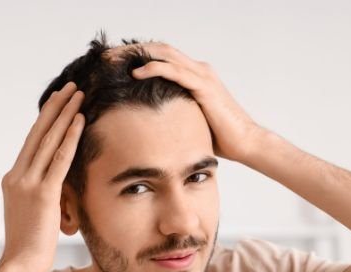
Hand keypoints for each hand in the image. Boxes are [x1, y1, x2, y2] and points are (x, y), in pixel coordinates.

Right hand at [0, 81, 84, 271]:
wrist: (20, 263)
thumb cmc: (30, 245)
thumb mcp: (32, 213)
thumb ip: (41, 194)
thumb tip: (56, 187)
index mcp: (13, 179)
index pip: (31, 143)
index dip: (45, 120)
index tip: (56, 102)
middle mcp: (17, 176)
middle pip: (38, 134)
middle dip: (55, 108)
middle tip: (69, 87)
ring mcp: (28, 184)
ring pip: (48, 141)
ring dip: (64, 115)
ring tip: (77, 95)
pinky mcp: (43, 194)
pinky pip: (59, 159)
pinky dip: (70, 138)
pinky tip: (79, 121)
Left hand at [106, 42, 264, 163]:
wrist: (245, 142)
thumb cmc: (219, 136)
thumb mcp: (188, 121)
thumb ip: (172, 114)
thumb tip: (149, 125)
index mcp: (193, 75)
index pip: (160, 57)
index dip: (135, 56)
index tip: (112, 62)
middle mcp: (197, 69)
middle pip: (157, 49)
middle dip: (130, 50)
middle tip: (105, 56)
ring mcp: (201, 75)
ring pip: (163, 53)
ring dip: (136, 54)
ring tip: (112, 60)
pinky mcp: (204, 86)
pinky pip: (175, 71)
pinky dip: (153, 68)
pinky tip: (135, 72)